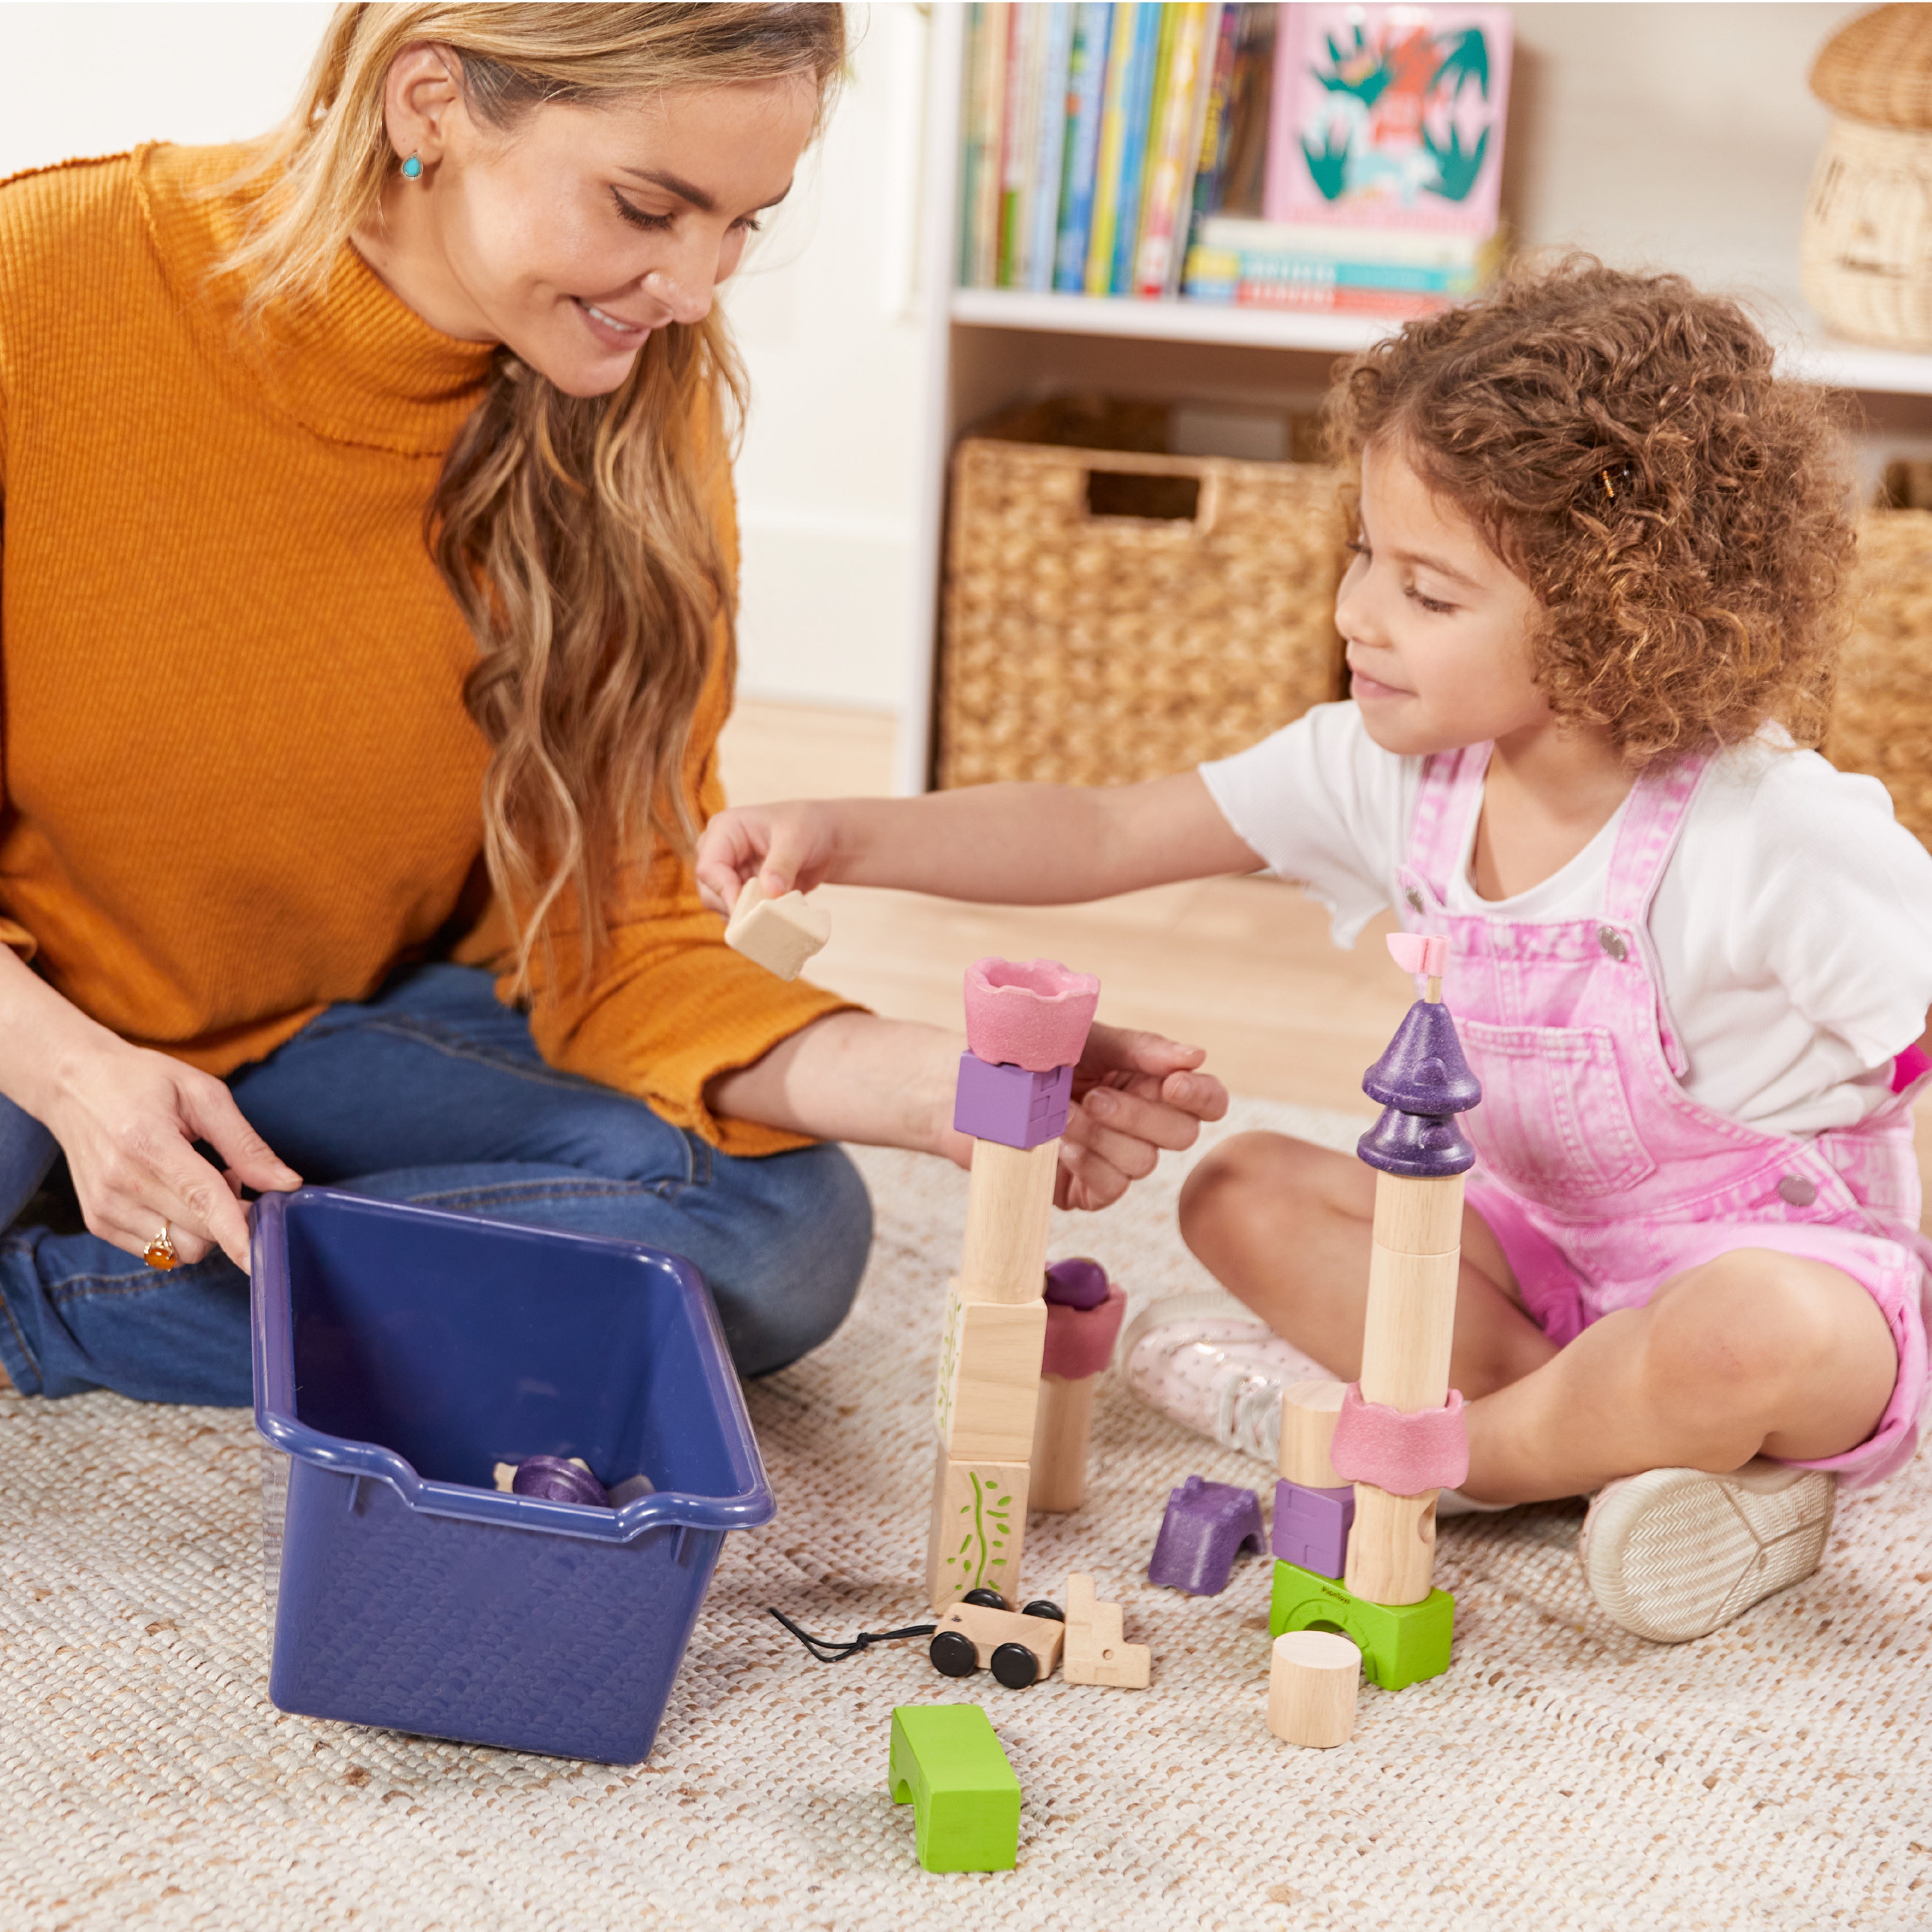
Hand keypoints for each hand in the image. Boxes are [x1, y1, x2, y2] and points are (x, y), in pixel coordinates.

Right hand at [37, 1034, 301, 1272]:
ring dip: (206, 1227)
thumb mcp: (203, 1094)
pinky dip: (179, 1232)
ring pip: (180, 1250)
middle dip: (231, 1215)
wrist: (72, 1085)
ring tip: (199, 1182)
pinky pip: (158, 1251)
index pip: (200, 1198)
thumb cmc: (142, 1082)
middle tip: (230, 1174)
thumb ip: (246, 1144)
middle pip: (199, 1232)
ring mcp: (104, 1207)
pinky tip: (175, 1197)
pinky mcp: (97, 1223)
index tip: (259, 1261)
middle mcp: (119, 1182)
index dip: (235, 1231)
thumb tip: (287, 1184)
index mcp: (147, 1143)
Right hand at [694, 802, 841, 917]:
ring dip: (746, 916)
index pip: (709, 867)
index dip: (724, 890)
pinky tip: (776, 919)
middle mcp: (721, 853)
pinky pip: (739, 914)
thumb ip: (782, 864)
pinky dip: (754, 921)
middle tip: (765, 918)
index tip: (748, 909)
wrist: (824, 839)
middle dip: (735, 907)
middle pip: (710, 891)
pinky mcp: (743, 892)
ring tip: (775, 916)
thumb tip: (771, 891)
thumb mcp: (798, 839)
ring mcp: (730, 874)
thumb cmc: (807, 826)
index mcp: (725, 829)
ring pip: (722, 906)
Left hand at [931, 1021, 1227, 1209]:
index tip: (1173, 1082)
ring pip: (1144, 1163)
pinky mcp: (1086, 1191)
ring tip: (1061, 1115)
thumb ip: (1140, 1048)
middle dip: (1139, 1114)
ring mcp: (1114, 1161)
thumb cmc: (1027, 1056)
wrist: (969, 1088)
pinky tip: (1061, 1147)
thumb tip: (1197, 1055)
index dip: (1201, 1095)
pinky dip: (1087, 1164)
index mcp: (1148, 1082)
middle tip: (1095, 1096)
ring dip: (1101, 1136)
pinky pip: (1110, 1188)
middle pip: (1182, 1135)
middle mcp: (1140, 1124)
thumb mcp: (1084, 1039)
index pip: (1206, 1100)